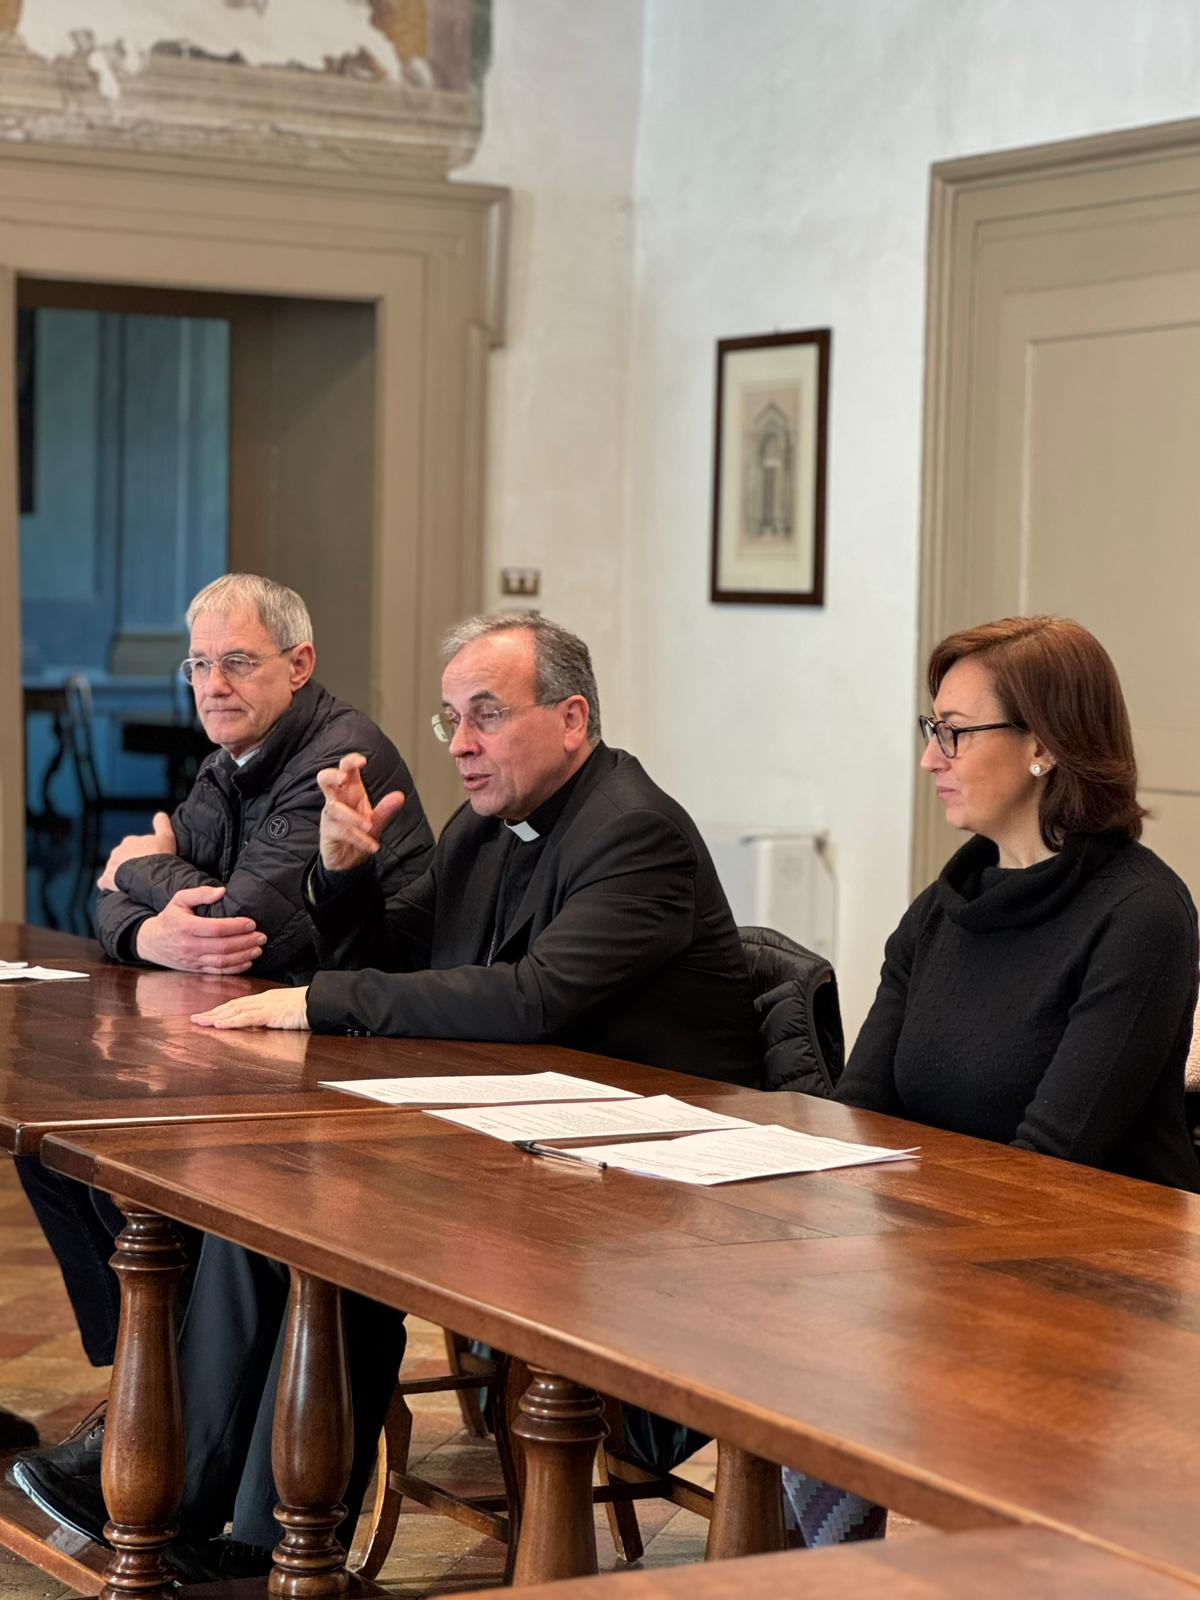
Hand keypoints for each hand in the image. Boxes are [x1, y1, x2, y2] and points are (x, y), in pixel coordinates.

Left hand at [97, 811, 176, 891]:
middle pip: (122, 858)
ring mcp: (110, 865)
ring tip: (132, 884)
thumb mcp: (166, 837)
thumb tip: (160, 814)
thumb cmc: (159, 856)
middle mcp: (118, 851)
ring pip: (113, 869)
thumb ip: (162, 824)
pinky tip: (117, 890)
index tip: (148, 862)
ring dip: (119, 875)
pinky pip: (104, 882)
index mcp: (130, 841)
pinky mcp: (105, 879)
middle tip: (141, 874)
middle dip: (128, 864)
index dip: (140, 855)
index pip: (132, 847)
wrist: (148, 875)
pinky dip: (109, 885)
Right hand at [135, 885, 266, 974]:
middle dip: (245, 942)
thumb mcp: (180, 899)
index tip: (251, 923)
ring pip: (222, 962)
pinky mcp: (195, 970)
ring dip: (243, 956)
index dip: (236, 926)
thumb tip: (222, 891)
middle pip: (222, 947)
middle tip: (261, 937)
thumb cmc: (170, 918)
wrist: (152, 942)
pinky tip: (247, 962)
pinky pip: (218, 972)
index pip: (216, 928)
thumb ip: (200, 893)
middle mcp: (189, 946)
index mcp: (186, 927)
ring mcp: (192, 960)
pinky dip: (235, 969)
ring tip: (258, 949)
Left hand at [192, 986, 309, 1030]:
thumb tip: (263, 1024)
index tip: (208, 1014)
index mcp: (266, 999)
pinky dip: (232, 1021)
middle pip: (232, 1005)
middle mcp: (262, 1000)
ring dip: (216, 1016)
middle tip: (195, 1018)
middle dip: (212, 1011)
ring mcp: (266, 1005)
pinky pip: (247, 1018)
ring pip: (235, 1010)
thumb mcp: (287, 1012)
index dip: (222, 1008)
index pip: (239, 1004)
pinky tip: (220, 1024)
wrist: (323, 1002)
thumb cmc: (310, 1007)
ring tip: (200, 1021)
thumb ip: (273, 1016)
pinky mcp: (271, 1014)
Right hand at [317, 753, 406, 872]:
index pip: (346, 769)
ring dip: (353, 817)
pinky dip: (358, 839)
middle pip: (324, 779)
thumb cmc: (360, 832)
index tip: (363, 761)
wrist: (349, 859)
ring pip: (334, 808)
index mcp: (351, 791)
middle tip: (343, 778)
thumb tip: (399, 796)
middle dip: (332, 775)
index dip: (351, 761)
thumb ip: (386, 808)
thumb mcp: (377, 820)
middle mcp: (338, 799)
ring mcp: (330, 816)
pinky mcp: (327, 833)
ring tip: (369, 826)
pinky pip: (341, 832)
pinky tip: (372, 846)